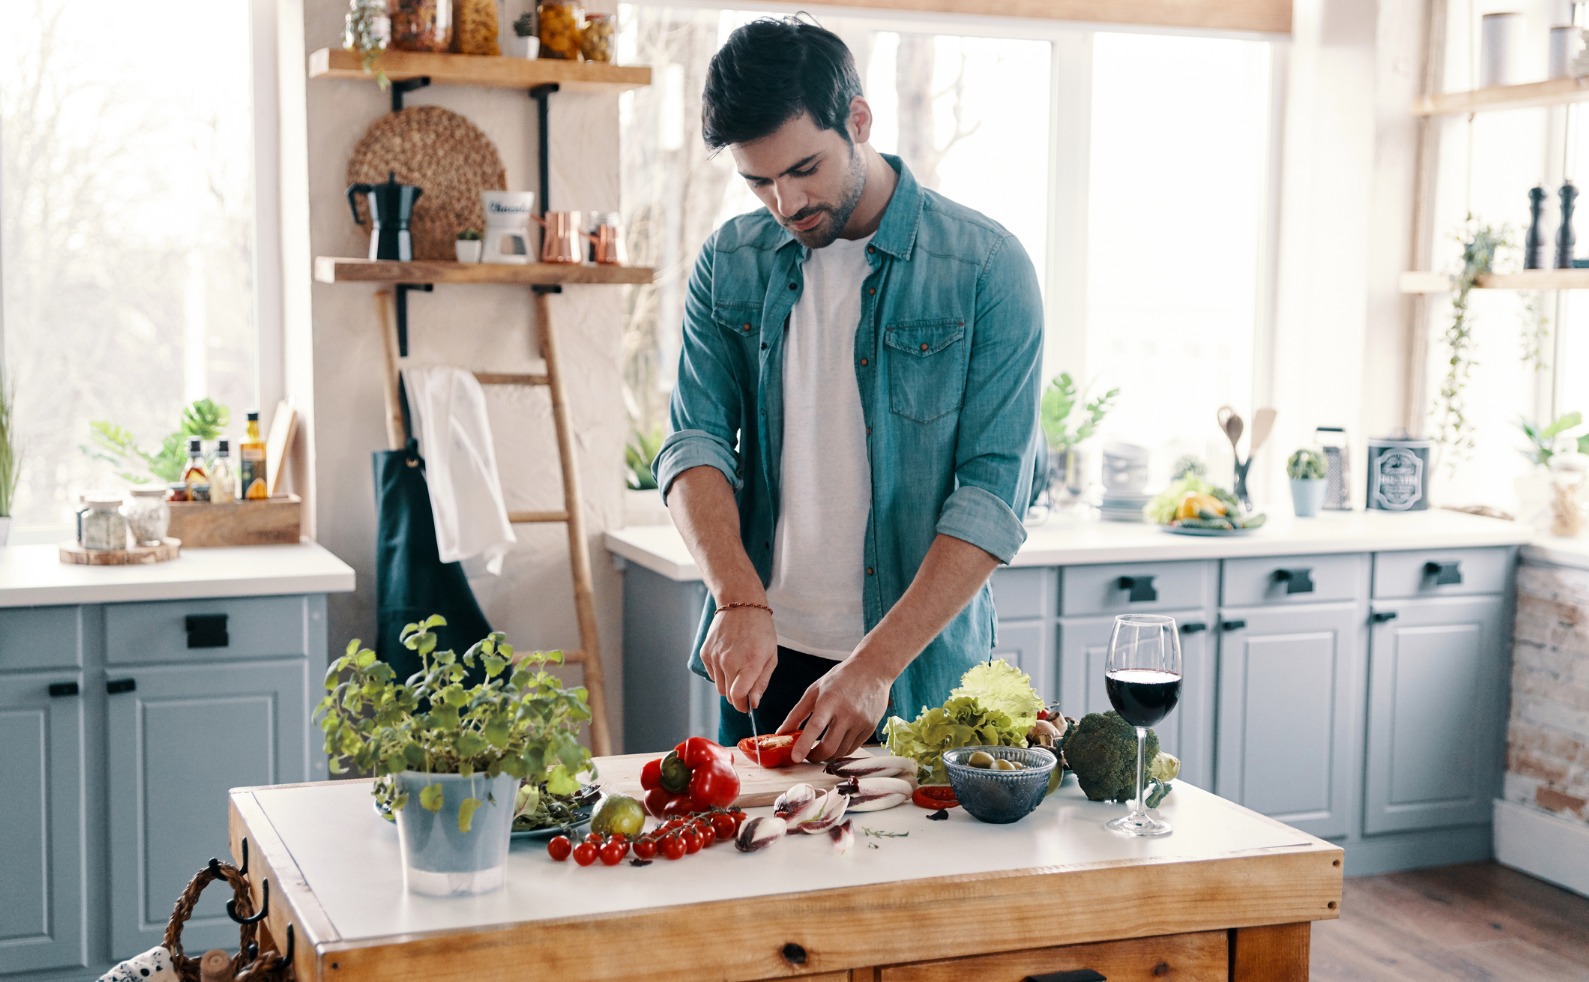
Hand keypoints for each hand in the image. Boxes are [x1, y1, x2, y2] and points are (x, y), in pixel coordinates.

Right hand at [700, 607, 777, 713]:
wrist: (741, 603)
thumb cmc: (761, 630)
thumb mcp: (771, 656)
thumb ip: (761, 682)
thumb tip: (753, 703)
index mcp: (749, 662)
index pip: (738, 696)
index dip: (742, 706)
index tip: (747, 706)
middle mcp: (729, 661)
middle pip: (728, 695)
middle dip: (738, 697)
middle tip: (746, 687)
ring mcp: (715, 656)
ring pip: (719, 687)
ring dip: (729, 686)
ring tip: (739, 670)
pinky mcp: (705, 653)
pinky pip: (712, 675)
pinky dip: (720, 674)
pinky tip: (729, 660)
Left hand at [777, 657, 893, 762]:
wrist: (873, 669)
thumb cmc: (841, 678)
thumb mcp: (815, 690)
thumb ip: (797, 713)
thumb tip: (781, 733)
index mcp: (830, 700)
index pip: (815, 726)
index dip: (804, 744)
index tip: (795, 758)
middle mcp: (847, 712)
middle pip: (829, 747)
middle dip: (814, 757)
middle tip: (807, 755)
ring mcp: (861, 721)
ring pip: (841, 751)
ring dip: (827, 756)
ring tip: (821, 748)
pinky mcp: (870, 728)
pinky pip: (853, 748)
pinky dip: (841, 750)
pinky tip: (836, 742)